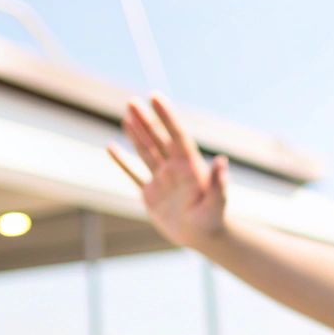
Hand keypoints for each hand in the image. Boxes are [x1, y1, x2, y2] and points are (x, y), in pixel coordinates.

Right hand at [108, 95, 228, 249]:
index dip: (165, 116)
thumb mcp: (216, 202)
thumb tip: (222, 161)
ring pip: (145, 151)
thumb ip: (218, 182)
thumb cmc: (213, 219)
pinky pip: (133, 174)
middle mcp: (174, 168)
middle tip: (131, 101)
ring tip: (126, 115)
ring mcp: (161, 179)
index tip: (154, 97)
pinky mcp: (150, 193)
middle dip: (145, 120)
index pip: (175, 135)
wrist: (202, 237)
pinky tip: (111, 147)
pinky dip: (122, 162)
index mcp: (190, 166)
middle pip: (157, 138)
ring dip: (136, 134)